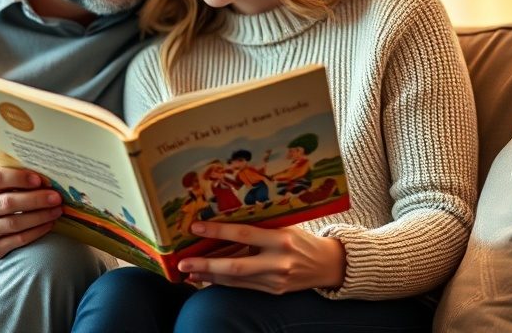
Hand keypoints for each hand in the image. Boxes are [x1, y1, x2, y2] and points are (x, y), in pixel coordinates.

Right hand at [0, 156, 62, 258]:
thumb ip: (2, 166)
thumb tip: (27, 153)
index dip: (20, 178)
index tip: (40, 179)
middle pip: (8, 203)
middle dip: (36, 199)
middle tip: (56, 196)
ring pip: (14, 223)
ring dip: (40, 216)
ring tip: (57, 210)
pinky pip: (18, 240)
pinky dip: (36, 232)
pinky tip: (49, 223)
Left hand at [178, 222, 344, 293]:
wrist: (328, 264)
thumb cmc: (301, 238)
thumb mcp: (284, 225)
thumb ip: (259, 226)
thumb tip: (224, 220)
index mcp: (281, 238)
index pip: (244, 234)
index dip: (218, 231)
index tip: (196, 227)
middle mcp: (278, 261)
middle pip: (236, 265)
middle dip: (206, 265)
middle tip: (183, 263)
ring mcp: (276, 280)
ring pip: (236, 279)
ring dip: (209, 276)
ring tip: (188, 272)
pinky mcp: (274, 291)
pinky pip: (243, 286)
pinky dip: (223, 282)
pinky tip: (207, 278)